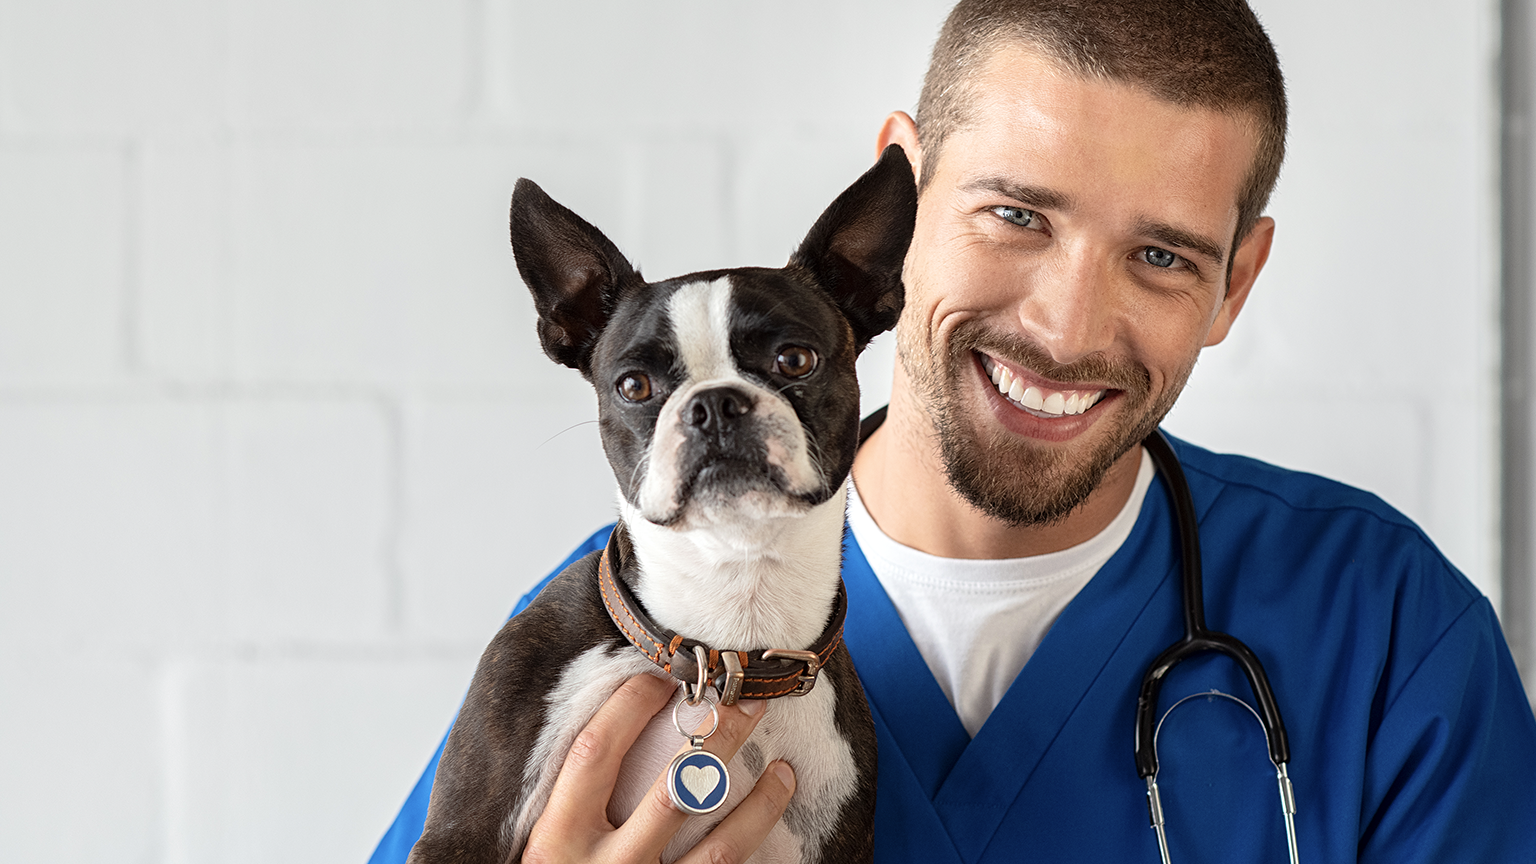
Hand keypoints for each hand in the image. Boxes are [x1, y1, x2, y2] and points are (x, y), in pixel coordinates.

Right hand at [522, 673, 796, 863]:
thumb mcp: (542, 851)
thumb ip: (568, 803)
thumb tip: (606, 732)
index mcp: (555, 841)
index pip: (597, 752)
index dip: (631, 706)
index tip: (661, 677)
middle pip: (675, 787)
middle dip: (719, 736)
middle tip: (749, 699)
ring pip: (720, 845)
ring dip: (760, 803)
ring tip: (786, 770)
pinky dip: (757, 854)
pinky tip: (776, 831)